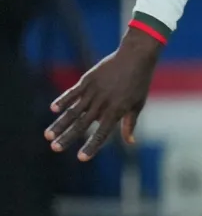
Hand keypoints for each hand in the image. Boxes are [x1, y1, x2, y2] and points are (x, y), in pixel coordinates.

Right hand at [45, 32, 161, 160]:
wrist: (135, 57)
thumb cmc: (139, 83)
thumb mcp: (137, 104)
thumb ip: (130, 123)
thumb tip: (130, 142)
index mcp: (116, 111)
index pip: (102, 133)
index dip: (91, 146)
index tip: (81, 158)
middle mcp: (103, 103)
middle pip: (82, 124)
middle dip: (68, 137)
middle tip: (54, 148)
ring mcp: (93, 91)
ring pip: (73, 111)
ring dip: (60, 123)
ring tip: (48, 135)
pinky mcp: (87, 80)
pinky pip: (72, 92)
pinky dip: (63, 100)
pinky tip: (53, 109)